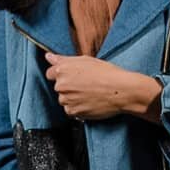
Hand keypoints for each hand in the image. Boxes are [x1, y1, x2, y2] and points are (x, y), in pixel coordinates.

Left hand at [44, 53, 160, 122]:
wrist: (121, 90)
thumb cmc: (107, 73)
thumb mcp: (86, 60)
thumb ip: (64, 59)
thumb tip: (48, 57)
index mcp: (62, 70)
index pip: (50, 73)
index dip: (61, 74)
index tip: (72, 76)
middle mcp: (61, 85)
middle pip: (58, 87)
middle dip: (69, 86)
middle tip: (86, 84)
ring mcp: (66, 100)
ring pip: (64, 100)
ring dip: (73, 98)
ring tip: (90, 94)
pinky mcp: (73, 112)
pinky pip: (70, 110)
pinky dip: (78, 108)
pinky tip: (90, 102)